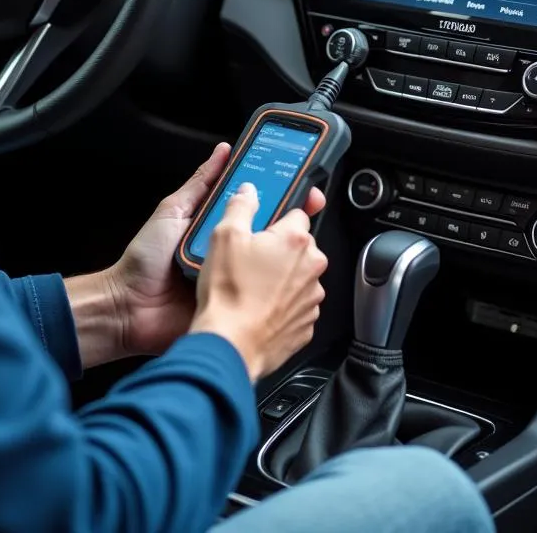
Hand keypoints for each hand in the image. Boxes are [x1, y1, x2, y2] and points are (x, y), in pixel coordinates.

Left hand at [67, 144, 325, 366]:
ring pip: (269, 263)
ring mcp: (235, 278)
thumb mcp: (174, 210)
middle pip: (269, 233)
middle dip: (290, 222)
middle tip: (305, 207)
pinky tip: (282, 275)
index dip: (279, 195)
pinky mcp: (234, 302)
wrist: (129, 307)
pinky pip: (259, 293)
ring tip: (296, 240)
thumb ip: (200, 183)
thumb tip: (222, 151)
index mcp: (219, 226)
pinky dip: (272, 286)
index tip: (299, 181)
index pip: (256, 206)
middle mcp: (231, 251)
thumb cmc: (145, 259)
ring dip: (283, 254)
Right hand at [189, 184, 328, 382]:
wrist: (229, 345)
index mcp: (296, 240)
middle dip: (279, 249)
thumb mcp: (224, 236)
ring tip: (252, 286)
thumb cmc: (228, 292)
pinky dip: (281, 305)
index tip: (272, 222)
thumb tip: (249, 191)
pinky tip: (258, 307)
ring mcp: (311, 298)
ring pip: (299, 276)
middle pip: (300, 246)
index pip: (298, 213)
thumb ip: (241, 206)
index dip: (279, 217)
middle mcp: (312, 267)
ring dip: (282, 277)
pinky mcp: (306, 324)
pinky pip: (296, 305)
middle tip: (251, 258)